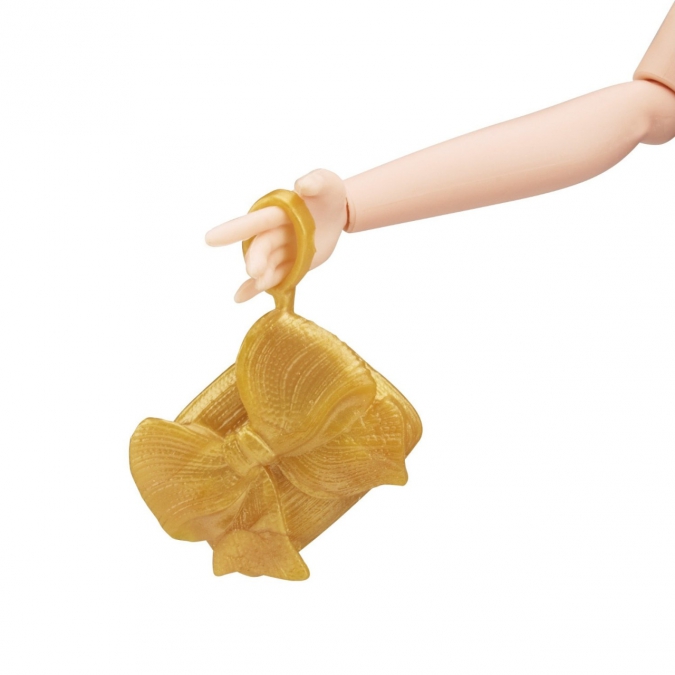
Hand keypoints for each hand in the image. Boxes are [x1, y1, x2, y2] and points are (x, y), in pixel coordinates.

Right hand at [205, 169, 347, 302]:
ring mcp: (282, 250)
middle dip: (255, 258)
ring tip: (259, 283)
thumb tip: (302, 185)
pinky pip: (274, 279)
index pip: (254, 222)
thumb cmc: (327, 193)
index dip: (233, 230)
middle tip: (254, 271)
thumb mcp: (326, 183)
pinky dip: (257, 289)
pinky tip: (240, 298)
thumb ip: (315, 182)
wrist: (337, 213)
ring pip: (267, 265)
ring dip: (260, 276)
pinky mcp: (292, 265)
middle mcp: (275, 232)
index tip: (210, 239)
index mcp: (279, 212)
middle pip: (261, 247)